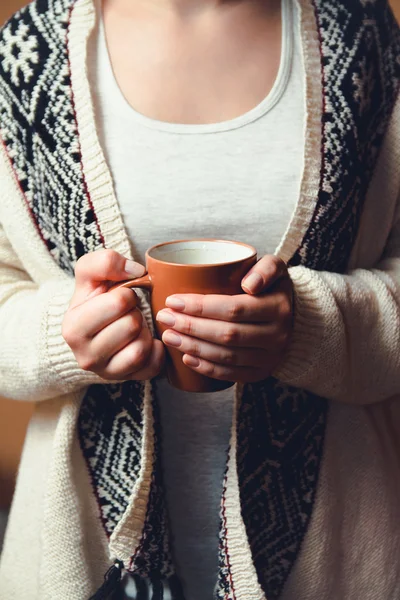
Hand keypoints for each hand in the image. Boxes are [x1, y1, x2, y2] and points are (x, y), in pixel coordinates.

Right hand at [62, 249, 164, 380]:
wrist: (91, 332)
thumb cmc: (94, 300)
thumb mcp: (90, 276)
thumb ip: (105, 261)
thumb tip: (136, 271)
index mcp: (73, 327)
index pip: (118, 302)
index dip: (126, 294)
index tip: (120, 297)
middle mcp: (85, 355)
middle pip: (132, 325)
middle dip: (135, 313)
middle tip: (128, 313)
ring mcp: (105, 372)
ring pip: (141, 347)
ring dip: (144, 331)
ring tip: (134, 327)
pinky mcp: (126, 380)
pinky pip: (152, 365)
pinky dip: (155, 350)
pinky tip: (145, 341)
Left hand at [156, 255, 292, 382]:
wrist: (292, 319)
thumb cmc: (272, 289)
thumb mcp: (275, 269)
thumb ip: (266, 267)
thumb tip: (249, 284)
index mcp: (278, 308)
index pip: (234, 308)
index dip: (201, 307)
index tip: (173, 301)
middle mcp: (277, 336)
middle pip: (227, 334)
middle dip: (190, 327)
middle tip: (165, 318)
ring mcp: (269, 358)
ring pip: (226, 356)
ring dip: (193, 347)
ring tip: (169, 336)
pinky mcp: (260, 373)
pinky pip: (230, 375)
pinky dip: (206, 368)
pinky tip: (186, 358)